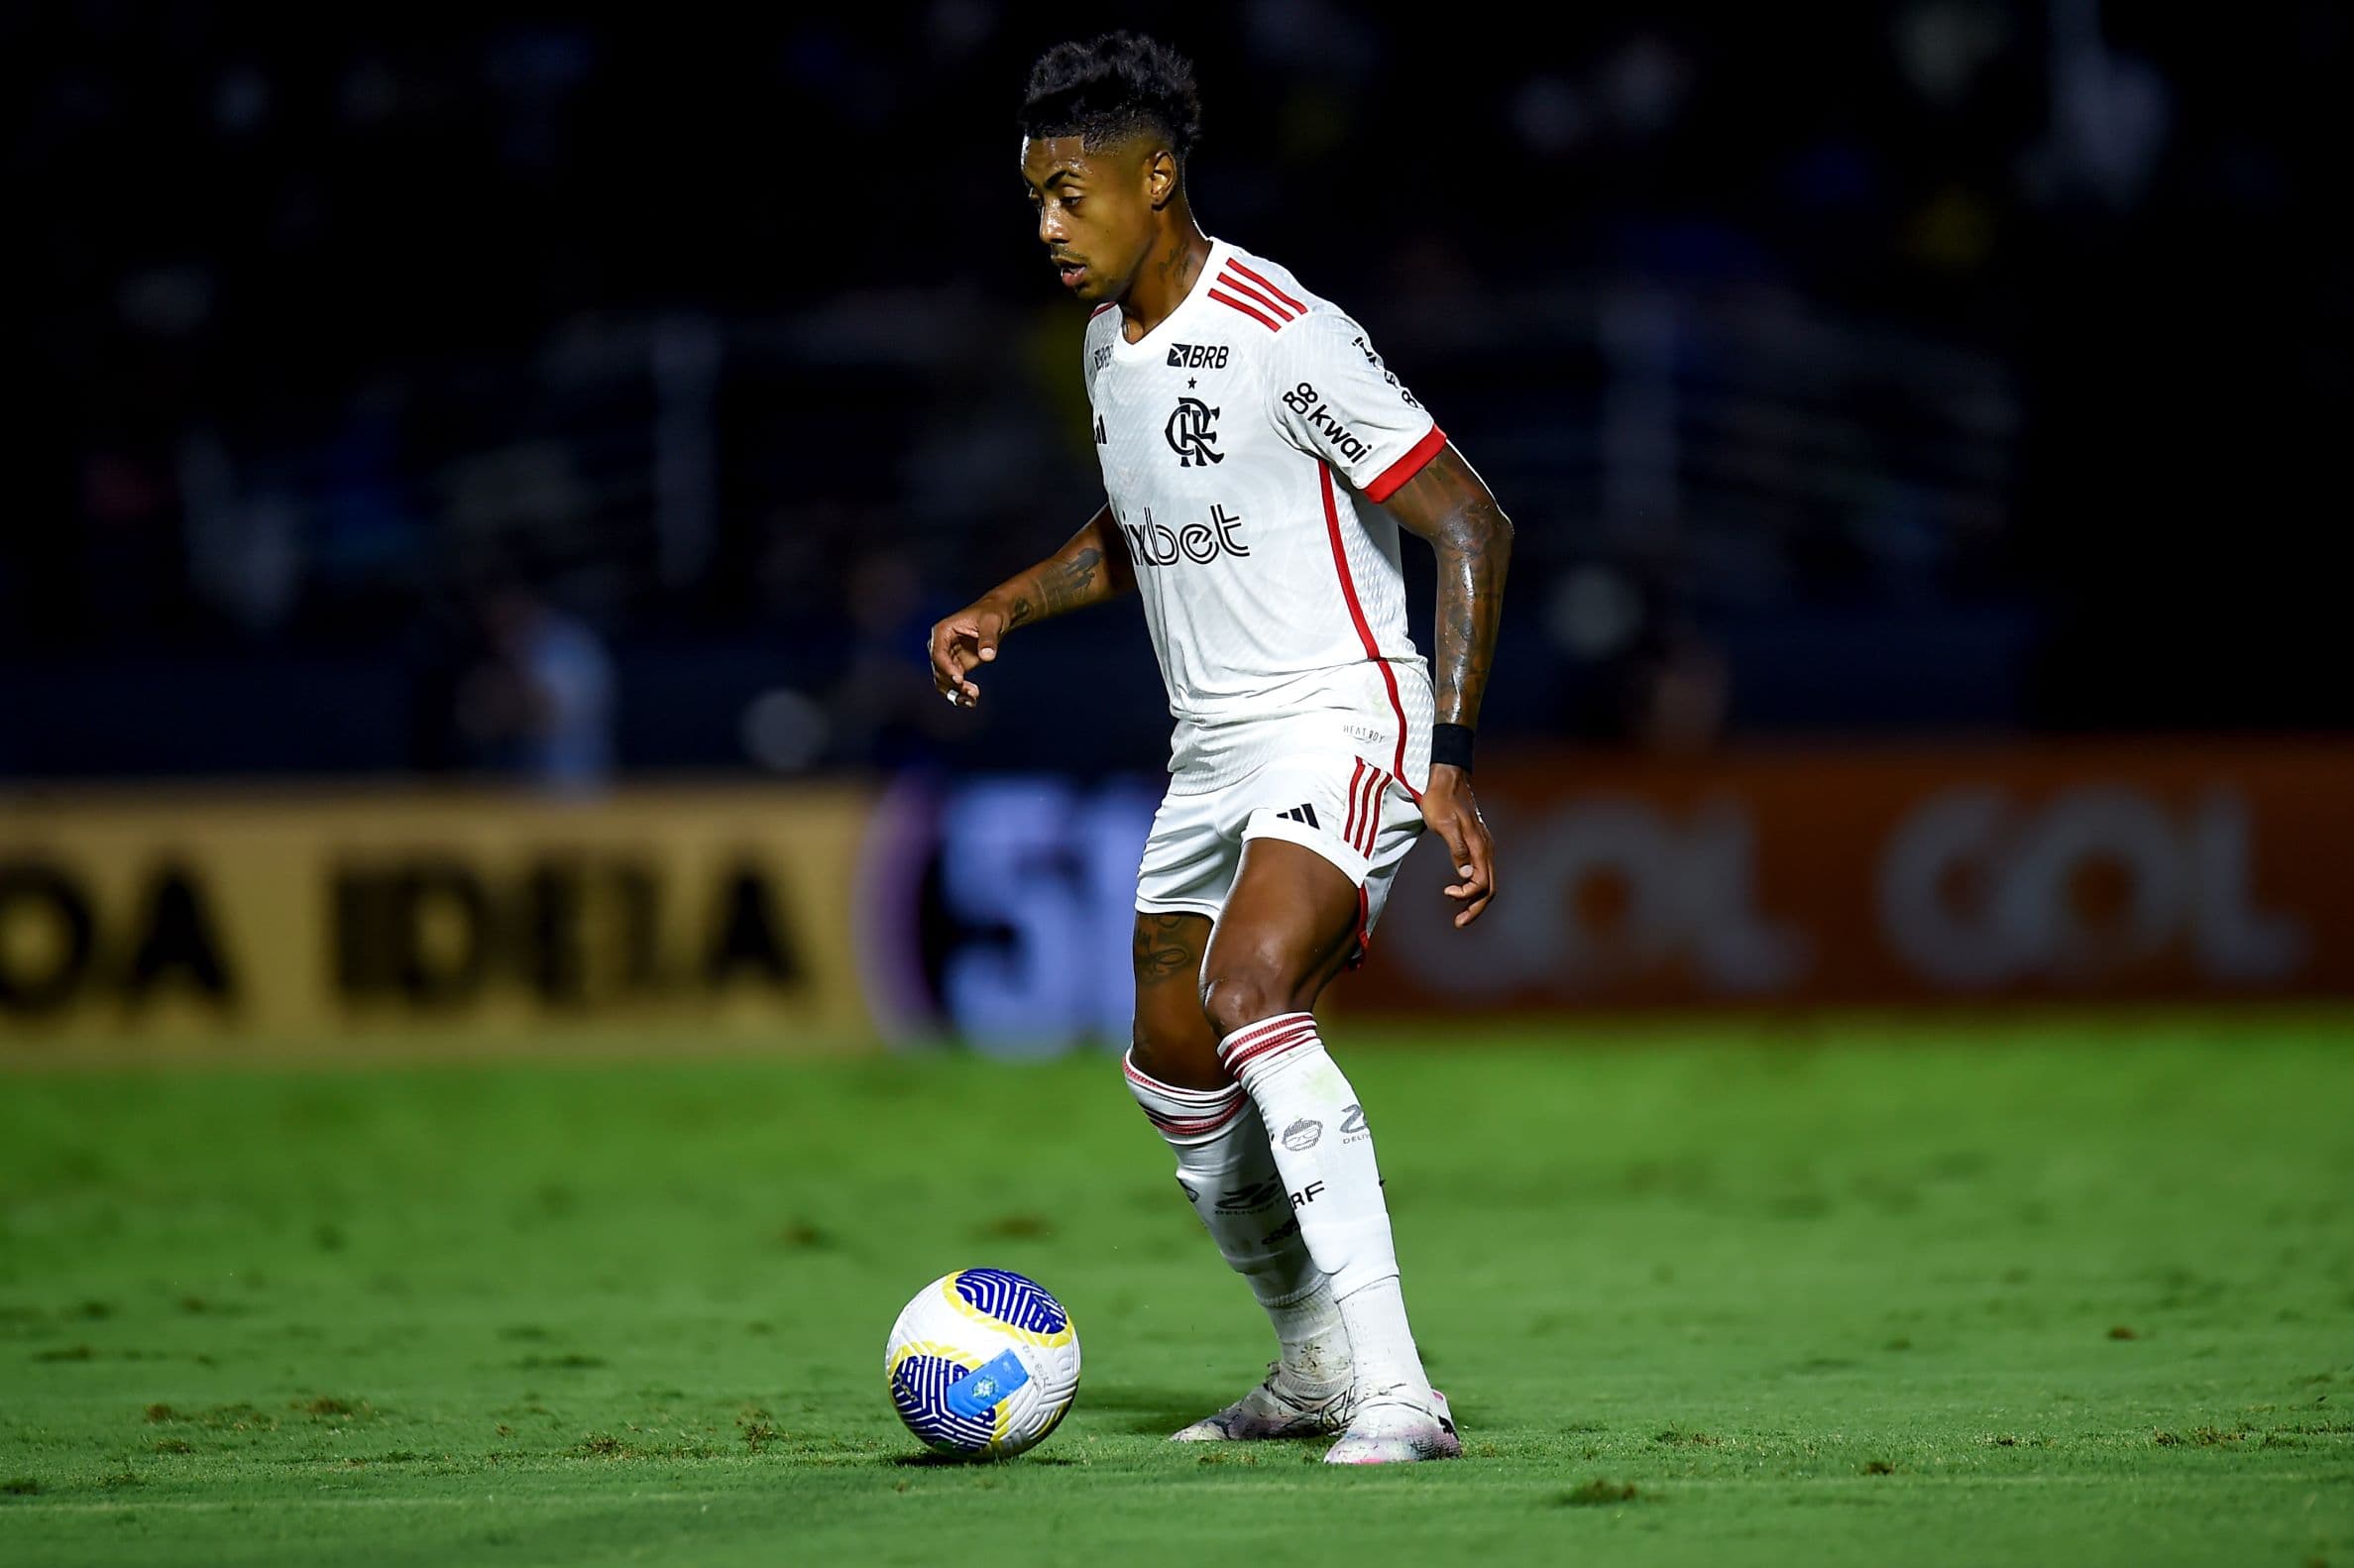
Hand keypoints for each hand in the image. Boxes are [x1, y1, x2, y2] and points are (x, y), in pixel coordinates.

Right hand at [927, 598, 1010, 708]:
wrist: (998, 615)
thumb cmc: (992, 614)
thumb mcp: (992, 623)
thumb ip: (988, 639)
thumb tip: (987, 656)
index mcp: (942, 631)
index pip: (938, 653)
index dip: (946, 668)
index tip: (959, 679)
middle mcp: (940, 645)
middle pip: (939, 669)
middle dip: (952, 683)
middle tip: (971, 692)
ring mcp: (947, 657)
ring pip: (943, 680)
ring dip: (955, 692)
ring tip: (972, 700)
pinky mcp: (956, 666)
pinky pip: (953, 683)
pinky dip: (961, 693)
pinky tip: (972, 701)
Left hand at [1420, 765, 1494, 927]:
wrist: (1446, 779)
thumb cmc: (1441, 800)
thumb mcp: (1444, 824)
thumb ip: (1457, 849)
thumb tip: (1466, 875)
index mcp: (1479, 846)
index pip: (1482, 882)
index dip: (1467, 895)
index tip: (1447, 893)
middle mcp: (1485, 848)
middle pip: (1489, 888)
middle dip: (1476, 908)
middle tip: (1459, 923)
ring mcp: (1483, 846)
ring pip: (1487, 881)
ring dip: (1475, 900)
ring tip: (1460, 914)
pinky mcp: (1477, 844)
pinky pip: (1482, 871)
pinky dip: (1474, 887)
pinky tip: (1461, 890)